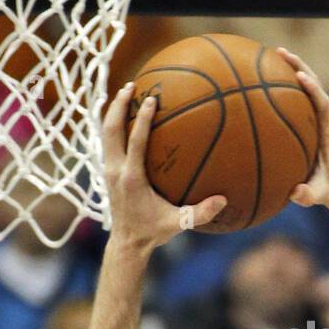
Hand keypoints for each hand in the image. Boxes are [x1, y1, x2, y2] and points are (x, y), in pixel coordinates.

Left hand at [102, 84, 225, 247]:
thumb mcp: (177, 224)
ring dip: (112, 110)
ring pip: (105, 132)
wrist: (126, 243)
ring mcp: (108, 170)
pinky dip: (113, 124)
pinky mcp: (108, 172)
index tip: (151, 99)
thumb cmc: (152, 232)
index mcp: (132, 178)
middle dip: (118, 105)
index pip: (135, 142)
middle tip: (132, 85)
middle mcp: (116, 170)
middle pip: (111, 129)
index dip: (141, 119)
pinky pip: (108, 141)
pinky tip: (124, 115)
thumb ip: (199, 213)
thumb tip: (223, 200)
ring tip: (124, 92)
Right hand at [281, 50, 328, 208]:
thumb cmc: (328, 188)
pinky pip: (300, 97)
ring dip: (294, 68)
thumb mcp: (319, 194)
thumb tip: (296, 194)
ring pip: (308, 87)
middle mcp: (326, 120)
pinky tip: (268, 78)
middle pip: (315, 85)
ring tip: (274, 53)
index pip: (322, 104)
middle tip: (280, 52)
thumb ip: (309, 195)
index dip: (312, 89)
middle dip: (299, 66)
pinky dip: (287, 84)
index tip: (300, 76)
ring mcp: (319, 118)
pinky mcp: (313, 120)